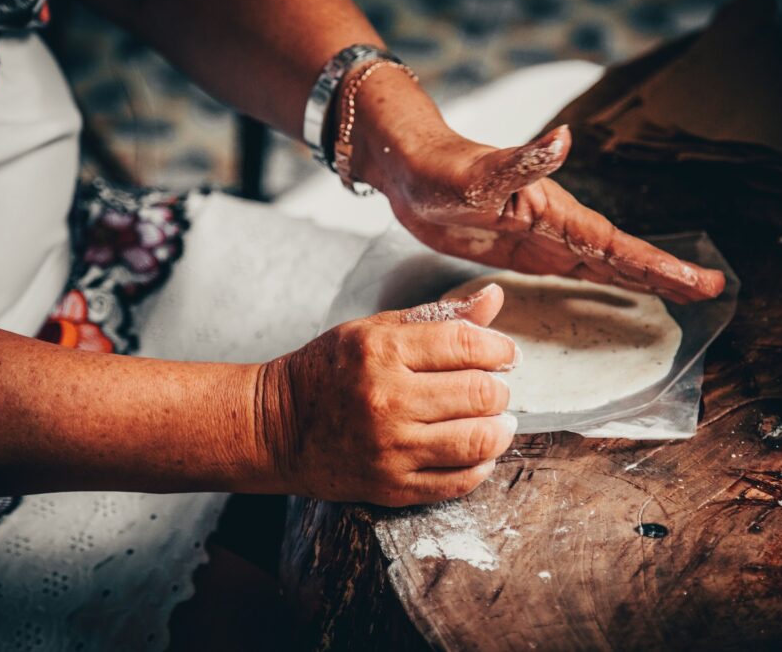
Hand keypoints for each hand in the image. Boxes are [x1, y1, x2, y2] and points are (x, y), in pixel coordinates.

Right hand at [254, 284, 519, 505]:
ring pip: (478, 439)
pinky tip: (477, 451)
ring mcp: (390, 447)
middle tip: (495, 387)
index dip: (499, 348)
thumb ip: (439, 316)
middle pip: (479, 392)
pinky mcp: (392, 486)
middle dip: (499, 388)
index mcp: (381, 350)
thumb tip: (495, 296)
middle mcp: (386, 399)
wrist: (276, 428)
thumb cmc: (329, 371)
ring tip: (497, 420)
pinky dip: (481, 465)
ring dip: (500, 428)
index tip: (505, 354)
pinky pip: (460, 481)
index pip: (465, 343)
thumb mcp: (375, 329)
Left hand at [348, 71, 723, 303]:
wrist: (412, 171)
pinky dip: (606, 282)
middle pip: (624, 257)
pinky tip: (621, 291)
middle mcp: (560, 227)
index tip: (702, 283)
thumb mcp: (476, 173)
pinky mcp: (527, 251)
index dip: (659, 266)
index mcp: (556, 213)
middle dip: (668, 275)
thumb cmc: (440, 170)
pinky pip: (576, 272)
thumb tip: (563, 139)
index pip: (618, 246)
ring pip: (607, 265)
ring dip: (645, 280)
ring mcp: (546, 239)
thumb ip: (520, 163)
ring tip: (684, 295)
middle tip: (712, 292)